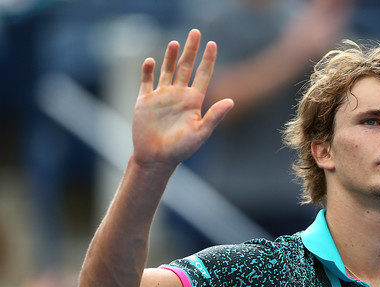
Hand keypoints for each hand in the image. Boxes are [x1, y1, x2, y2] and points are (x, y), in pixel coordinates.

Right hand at [132, 29, 233, 168]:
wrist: (157, 159)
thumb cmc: (181, 149)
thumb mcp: (201, 132)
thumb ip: (215, 116)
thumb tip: (231, 101)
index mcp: (193, 101)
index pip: (203, 75)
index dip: (208, 60)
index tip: (213, 44)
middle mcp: (179, 95)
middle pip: (186, 67)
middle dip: (191, 50)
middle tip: (195, 32)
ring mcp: (162, 96)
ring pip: (168, 70)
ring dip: (170, 56)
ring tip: (175, 43)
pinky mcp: (145, 101)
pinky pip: (146, 81)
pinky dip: (148, 71)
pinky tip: (151, 61)